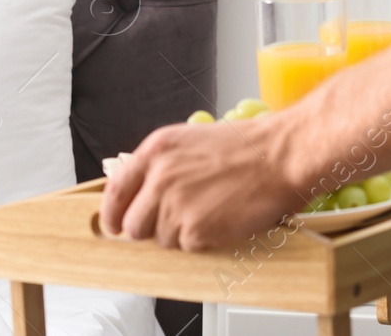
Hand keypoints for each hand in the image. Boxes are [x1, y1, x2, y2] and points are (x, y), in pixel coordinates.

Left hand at [98, 117, 303, 251]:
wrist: (277, 157)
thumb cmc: (243, 148)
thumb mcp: (187, 142)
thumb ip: (159, 166)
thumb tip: (141, 193)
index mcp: (154, 152)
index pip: (115, 191)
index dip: (113, 213)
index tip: (115, 224)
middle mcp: (158, 178)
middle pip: (133, 225)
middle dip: (149, 228)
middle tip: (173, 222)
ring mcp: (175, 205)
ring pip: (161, 240)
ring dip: (180, 235)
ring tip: (207, 213)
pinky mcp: (194, 229)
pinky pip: (187, 248)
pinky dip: (202, 241)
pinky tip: (219, 220)